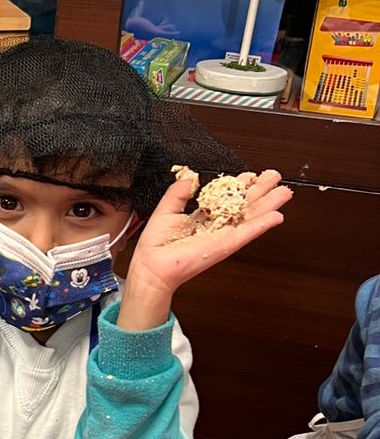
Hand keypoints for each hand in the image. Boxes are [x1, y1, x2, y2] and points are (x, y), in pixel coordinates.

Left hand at [119, 169, 291, 330]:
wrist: (153, 264)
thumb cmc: (157, 243)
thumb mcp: (167, 209)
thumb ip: (179, 192)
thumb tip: (190, 177)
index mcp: (204, 217)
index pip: (228, 198)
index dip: (240, 185)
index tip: (251, 174)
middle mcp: (217, 226)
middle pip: (245, 205)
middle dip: (261, 191)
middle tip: (275, 176)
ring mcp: (224, 236)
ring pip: (252, 217)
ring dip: (270, 205)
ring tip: (285, 192)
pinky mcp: (226, 246)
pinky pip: (247, 233)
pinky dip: (262, 225)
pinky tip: (277, 216)